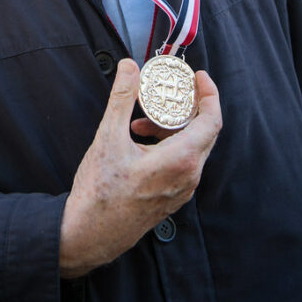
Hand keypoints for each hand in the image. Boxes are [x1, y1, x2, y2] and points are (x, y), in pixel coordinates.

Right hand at [59, 58, 221, 277]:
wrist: (89, 234)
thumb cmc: (100, 192)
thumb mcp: (108, 137)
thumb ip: (122, 97)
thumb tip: (129, 67)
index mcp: (181, 160)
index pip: (212, 120)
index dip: (210, 94)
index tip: (199, 77)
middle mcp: (188, 177)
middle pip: (204, 132)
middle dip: (189, 106)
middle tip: (172, 89)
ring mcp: (181, 190)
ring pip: (191, 148)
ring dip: (173, 126)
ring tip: (142, 120)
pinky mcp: (171, 198)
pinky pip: (181, 163)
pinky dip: (168, 144)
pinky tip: (139, 141)